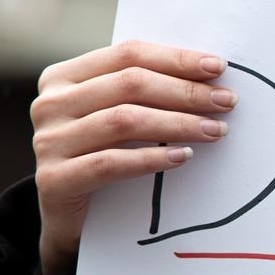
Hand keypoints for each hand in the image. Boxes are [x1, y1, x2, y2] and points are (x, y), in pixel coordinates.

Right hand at [30, 40, 235, 274]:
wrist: (68, 219)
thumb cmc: (102, 157)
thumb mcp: (117, 117)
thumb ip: (144, 93)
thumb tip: (210, 77)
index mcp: (64, 76)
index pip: (127, 54)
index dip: (175, 59)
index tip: (219, 68)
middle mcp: (50, 103)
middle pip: (129, 84)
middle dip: (185, 91)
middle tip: (226, 102)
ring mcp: (48, 141)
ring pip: (123, 121)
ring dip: (177, 123)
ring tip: (216, 131)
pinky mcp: (54, 179)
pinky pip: (110, 163)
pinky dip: (151, 158)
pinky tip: (183, 157)